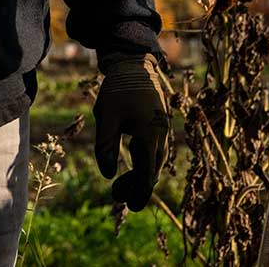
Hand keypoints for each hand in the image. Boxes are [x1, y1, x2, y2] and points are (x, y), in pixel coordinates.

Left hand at [92, 51, 169, 210]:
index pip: (147, 173)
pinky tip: (131, 165)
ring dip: (140, 175)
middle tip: (117, 196)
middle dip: (136, 186)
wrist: (134, 64)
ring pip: (155, 161)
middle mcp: (161, 135)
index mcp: (149, 134)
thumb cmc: (118, 89)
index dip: (137, 191)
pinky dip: (144, 162)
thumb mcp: (106, 115)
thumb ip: (106, 145)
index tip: (127, 204)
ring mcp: (162, 130)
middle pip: (152, 170)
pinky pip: (155, 151)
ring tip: (120, 186)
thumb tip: (108, 174)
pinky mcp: (159, 125)